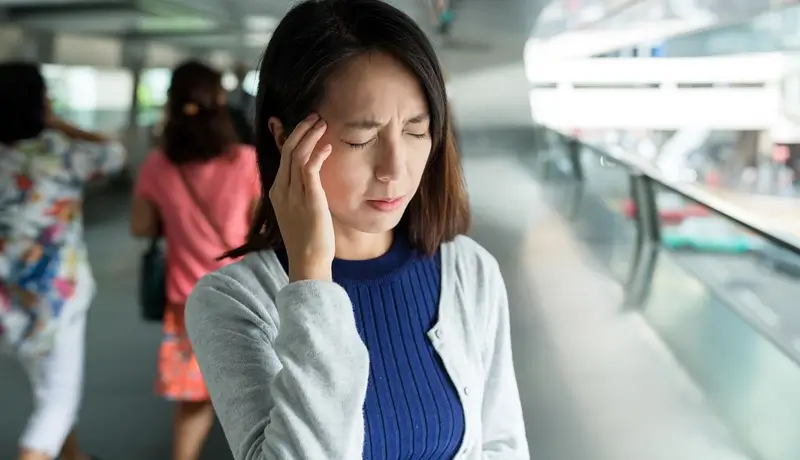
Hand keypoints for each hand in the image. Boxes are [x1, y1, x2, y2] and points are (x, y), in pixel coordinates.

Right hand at [269, 113, 334, 281]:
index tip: (303, 124)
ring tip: (323, 124)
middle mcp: (281, 190)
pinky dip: (318, 153)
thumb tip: (313, 178)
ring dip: (310, 136)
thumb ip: (304, 193)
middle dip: (301, 130)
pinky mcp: (308, 199)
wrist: (308, 261)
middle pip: (287, 150)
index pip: (281, 156)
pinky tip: (328, 147)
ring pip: (296, 154)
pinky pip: (309, 168)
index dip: (290, 136)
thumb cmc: (308, 240)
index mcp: (277, 192)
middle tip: (316, 117)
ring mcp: (293, 194)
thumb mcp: (301, 211)